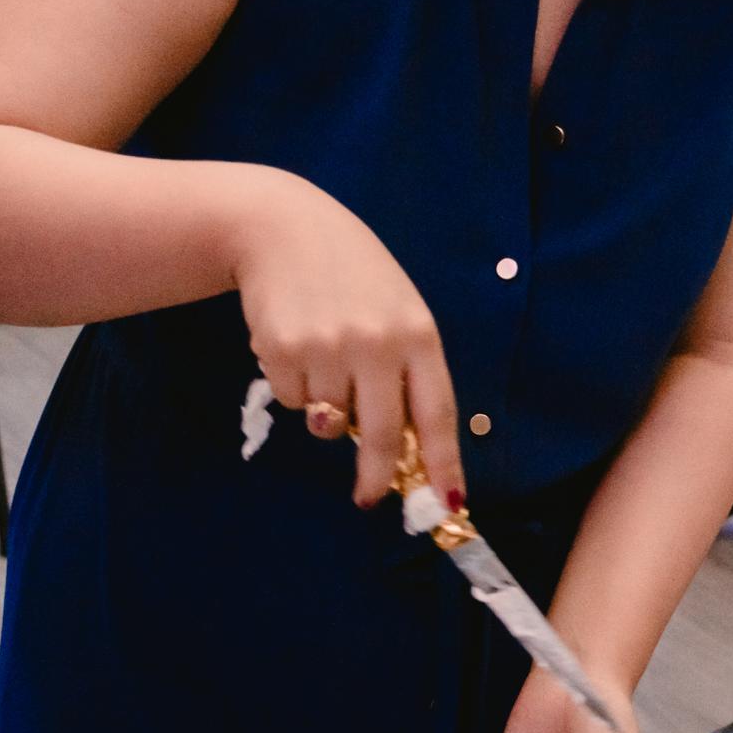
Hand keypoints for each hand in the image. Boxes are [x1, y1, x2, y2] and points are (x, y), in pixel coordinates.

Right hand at [229, 173, 462, 507]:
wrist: (282, 228)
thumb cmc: (350, 274)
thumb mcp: (396, 309)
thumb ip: (403, 371)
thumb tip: (394, 448)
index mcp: (417, 334)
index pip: (438, 413)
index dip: (445, 465)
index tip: (450, 504)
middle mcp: (377, 344)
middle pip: (384, 436)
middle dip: (378, 477)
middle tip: (368, 496)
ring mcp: (328, 348)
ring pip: (329, 422)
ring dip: (325, 409)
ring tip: (321, 355)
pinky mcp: (282, 351)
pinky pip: (291, 401)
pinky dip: (293, 386)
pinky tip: (294, 342)